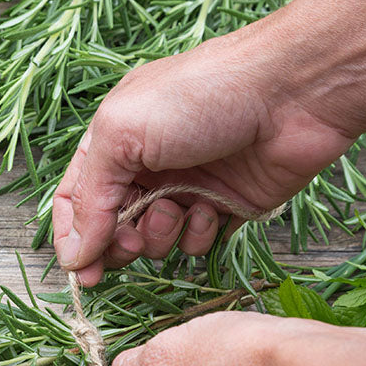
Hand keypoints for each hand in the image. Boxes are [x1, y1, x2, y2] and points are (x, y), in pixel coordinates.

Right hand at [52, 30, 355, 285]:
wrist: (292, 92)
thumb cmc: (200, 97)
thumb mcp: (123, 134)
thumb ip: (91, 197)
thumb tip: (73, 256)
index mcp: (114, 141)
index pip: (75, 199)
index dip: (74, 238)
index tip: (81, 273)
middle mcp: (145, 166)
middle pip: (112, 227)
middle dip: (119, 243)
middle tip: (132, 244)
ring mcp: (185, 188)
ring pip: (153, 240)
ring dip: (160, 234)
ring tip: (179, 208)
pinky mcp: (222, 207)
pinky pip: (195, 242)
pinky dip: (199, 233)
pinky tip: (213, 208)